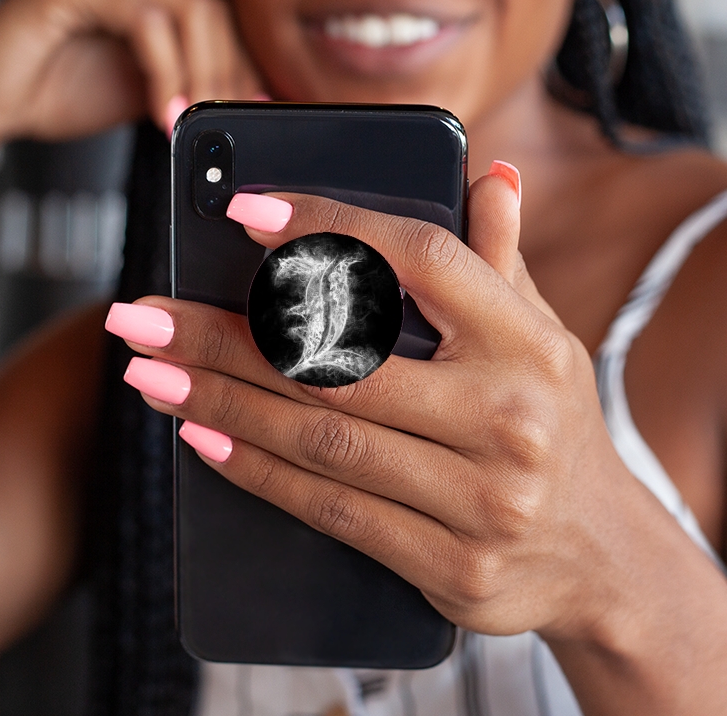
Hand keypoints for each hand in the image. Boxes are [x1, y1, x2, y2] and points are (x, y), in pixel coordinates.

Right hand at [0, 0, 262, 150]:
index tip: (249, 111)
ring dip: (200, 77)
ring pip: (188, 12)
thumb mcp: (147, 90)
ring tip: (191, 122)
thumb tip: (243, 99)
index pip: (216, 15)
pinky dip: (165, 73)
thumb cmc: (58, 89)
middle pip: (210, 10)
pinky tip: (164, 111)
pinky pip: (146, 22)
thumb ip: (190, 83)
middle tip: (221, 123)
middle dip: (225, 77)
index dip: (240, 66)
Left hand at [109, 173, 645, 643]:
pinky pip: (332, 511)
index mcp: (530, 342)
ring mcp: (483, 499)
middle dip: (225, 335)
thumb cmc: (550, 422)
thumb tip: (486, 175)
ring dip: (219, 400)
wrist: (599, 553)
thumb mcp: (541, 335)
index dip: (328, 230)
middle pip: (339, 363)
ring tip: (148, 370)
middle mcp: (510, 416)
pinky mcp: (453, 566)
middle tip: (142, 312)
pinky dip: (257, 470)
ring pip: (322, 439)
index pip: (419, 260)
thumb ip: (499, 259)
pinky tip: (201, 435)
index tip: (243, 211)